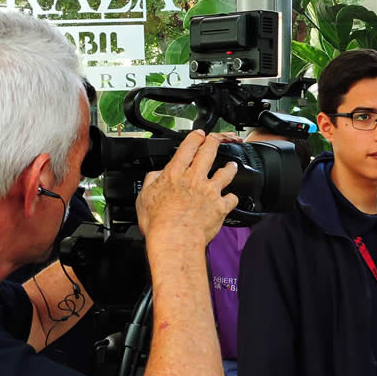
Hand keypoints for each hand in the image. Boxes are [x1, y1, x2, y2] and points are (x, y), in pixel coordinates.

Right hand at [136, 130, 238, 245]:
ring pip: (225, 172)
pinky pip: (232, 198)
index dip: (195, 138)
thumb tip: (156, 174)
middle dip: (214, 142)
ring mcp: (210, 191)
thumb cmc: (158, 223)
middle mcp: (195, 179)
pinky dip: (232, 197)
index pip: (187, 148)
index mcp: (175, 175)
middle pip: (209, 152)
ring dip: (229, 167)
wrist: (175, 240)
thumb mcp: (144, 197)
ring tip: (231, 165)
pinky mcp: (221, 206)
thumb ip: (152, 181)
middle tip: (217, 139)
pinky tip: (232, 197)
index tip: (199, 135)